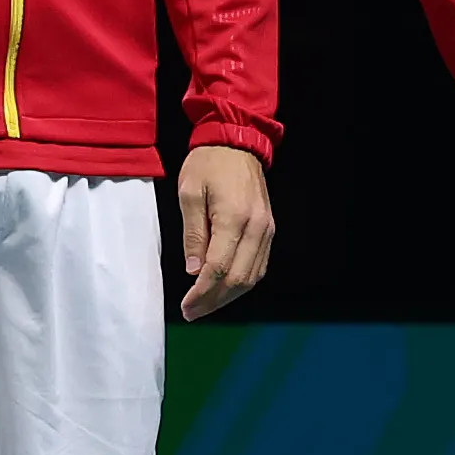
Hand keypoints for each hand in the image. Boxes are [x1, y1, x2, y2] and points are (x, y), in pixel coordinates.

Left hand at [175, 143, 277, 318]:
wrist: (237, 141)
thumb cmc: (208, 164)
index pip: (218, 268)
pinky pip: (259, 265)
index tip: (186, 305)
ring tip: (205, 306)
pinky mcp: (268, 230)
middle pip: (238, 279)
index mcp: (234, 217)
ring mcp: (266, 230)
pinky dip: (242, 283)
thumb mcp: (189, 193)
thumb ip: (193, 234)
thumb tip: (193, 270)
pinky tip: (225, 289)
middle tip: (192, 312)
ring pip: (251, 277)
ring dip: (228, 297)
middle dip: (214, 301)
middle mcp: (256, 227)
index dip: (201, 292)